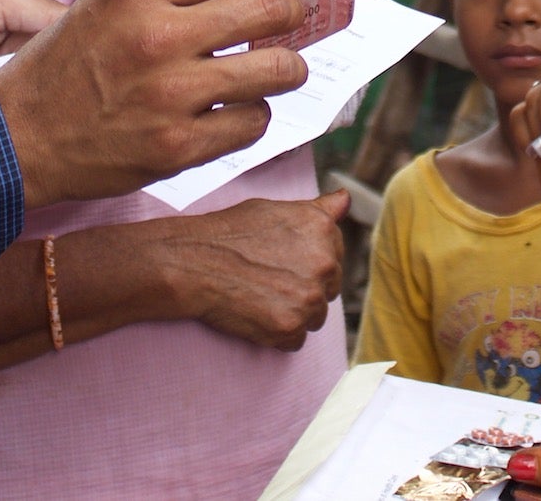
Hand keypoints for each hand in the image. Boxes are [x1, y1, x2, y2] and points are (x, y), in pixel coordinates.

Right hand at [0, 0, 308, 212]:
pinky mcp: (177, 148)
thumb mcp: (105, 5)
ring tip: (282, 70)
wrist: (15, 138)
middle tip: (293, 21)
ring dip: (287, 68)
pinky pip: (252, 123)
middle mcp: (159, 37)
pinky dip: (255, 115)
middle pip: (269, 8)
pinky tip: (241, 111)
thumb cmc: (63, 67)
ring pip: (275, 70)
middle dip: (293, 13)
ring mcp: (171, 95)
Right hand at [164, 191, 349, 349]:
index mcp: (323, 230)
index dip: (308, 260)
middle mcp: (324, 263)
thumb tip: (346, 199)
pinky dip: (279, 334)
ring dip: (294, 312)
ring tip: (262, 297)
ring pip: (315, 317)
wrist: (194, 262)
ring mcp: (309, 298)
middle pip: (329, 288)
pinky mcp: (291, 328)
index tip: (284, 261)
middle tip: (271, 280)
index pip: (336, 255)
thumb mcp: (276, 209)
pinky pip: (296, 340)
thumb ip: (318, 210)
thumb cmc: (230, 232)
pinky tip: (257, 315)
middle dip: (305, 287)